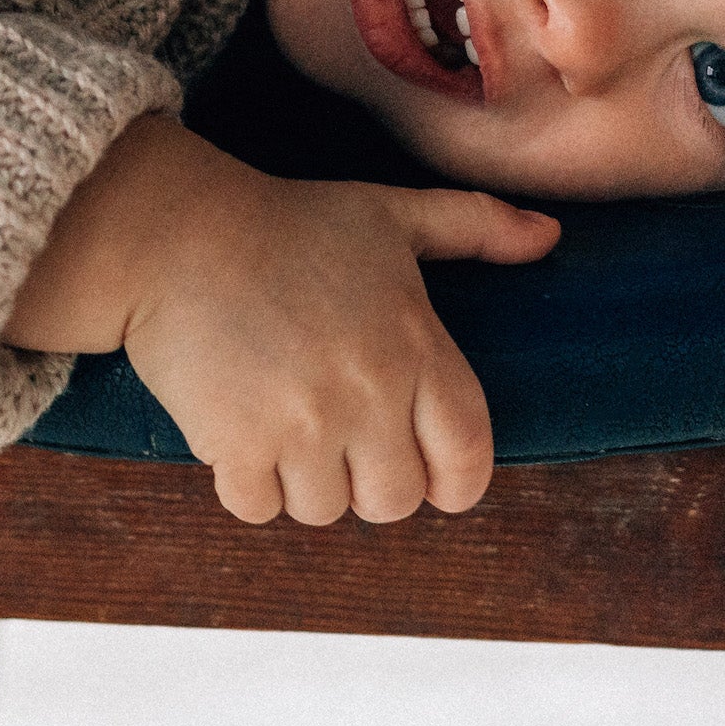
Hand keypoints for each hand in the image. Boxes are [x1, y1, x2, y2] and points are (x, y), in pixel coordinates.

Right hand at [7, 117, 558, 524]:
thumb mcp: (391, 213)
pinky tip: (241, 435)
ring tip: (286, 426)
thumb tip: (550, 236)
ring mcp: (302, 426)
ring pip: (326, 511)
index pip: (468, 459)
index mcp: (417, 350)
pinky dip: (251, 486)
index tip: (428, 469)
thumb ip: (477, 227)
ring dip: (307, 484)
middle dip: (372, 482)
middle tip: (341, 440)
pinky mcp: (236, 445)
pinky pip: (260, 509)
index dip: (454, 480)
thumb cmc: (289, 223)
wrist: (174, 233)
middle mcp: (369, 397)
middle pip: (396, 502)